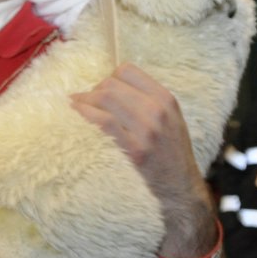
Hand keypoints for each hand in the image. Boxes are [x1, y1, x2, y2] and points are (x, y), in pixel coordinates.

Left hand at [70, 63, 208, 217]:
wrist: (181, 187)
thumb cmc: (171, 152)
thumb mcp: (170, 119)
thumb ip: (148, 101)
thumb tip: (111, 86)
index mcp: (166, 99)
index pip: (128, 70)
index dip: (109, 77)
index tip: (102, 90)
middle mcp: (158, 111)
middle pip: (112, 85)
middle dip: (93, 91)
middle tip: (83, 101)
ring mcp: (147, 130)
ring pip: (105, 99)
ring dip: (84, 100)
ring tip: (74, 105)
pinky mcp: (135, 150)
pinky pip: (104, 122)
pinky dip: (86, 114)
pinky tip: (77, 114)